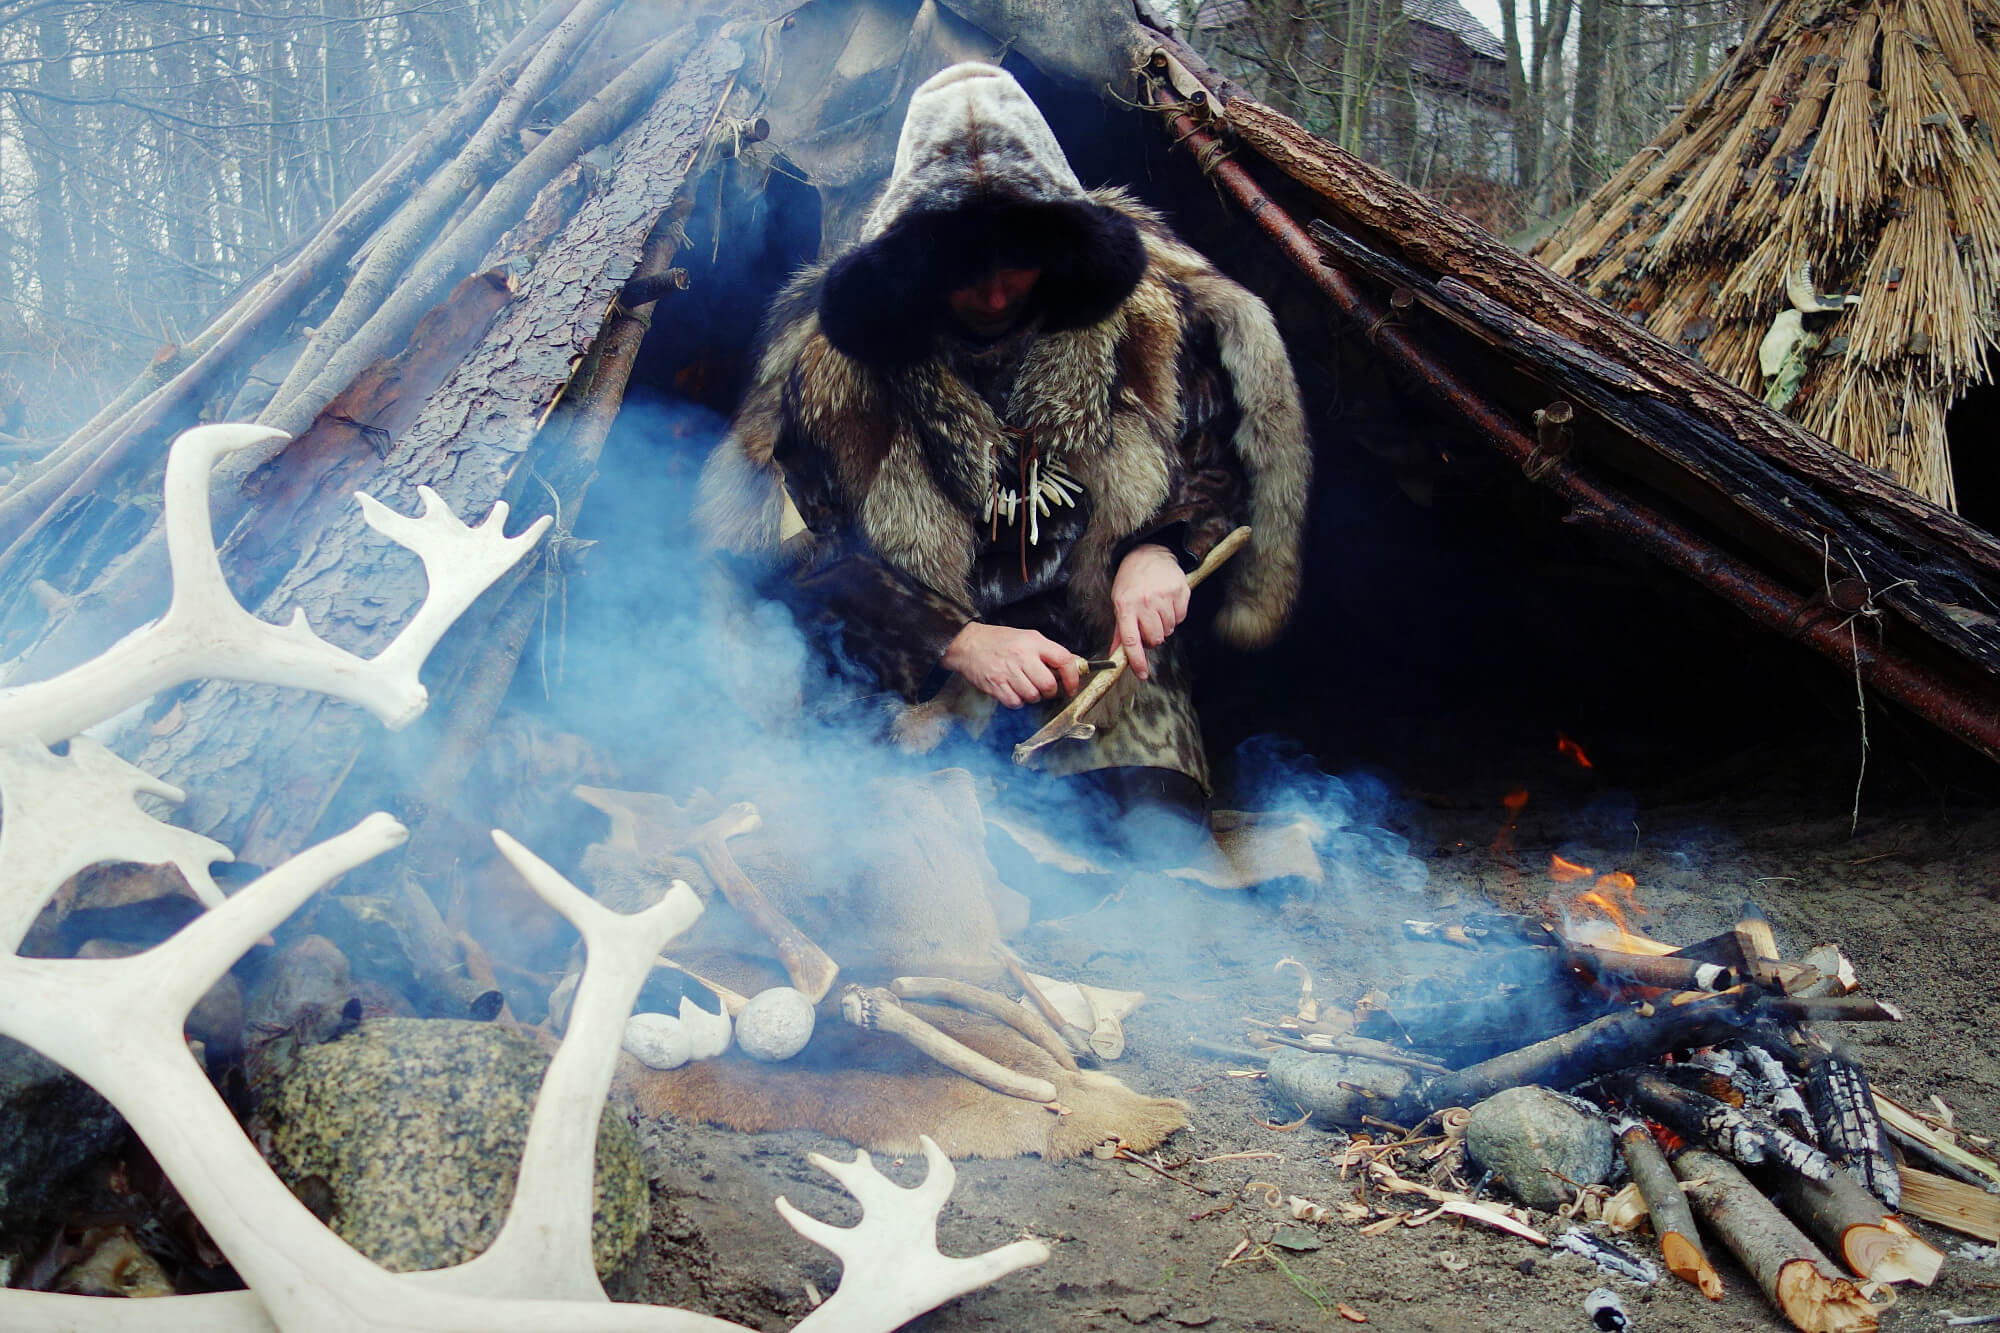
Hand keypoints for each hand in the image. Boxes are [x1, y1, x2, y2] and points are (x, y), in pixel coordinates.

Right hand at [941, 623, 1084, 707]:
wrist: (968, 644)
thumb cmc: (999, 641)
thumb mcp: (1027, 637)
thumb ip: (1048, 651)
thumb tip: (1073, 663)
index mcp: (1033, 642)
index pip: (1063, 660)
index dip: (1071, 677)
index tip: (1071, 686)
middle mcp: (1022, 656)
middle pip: (1048, 684)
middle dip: (1050, 691)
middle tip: (1045, 689)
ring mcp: (1008, 672)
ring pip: (1033, 696)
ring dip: (1033, 697)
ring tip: (1026, 687)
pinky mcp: (996, 685)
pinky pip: (1016, 703)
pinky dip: (1018, 701)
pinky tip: (1013, 691)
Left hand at [1111, 543, 1189, 680]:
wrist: (1149, 553)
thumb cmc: (1131, 581)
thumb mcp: (1119, 602)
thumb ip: (1120, 630)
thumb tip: (1117, 654)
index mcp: (1126, 606)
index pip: (1131, 641)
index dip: (1137, 661)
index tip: (1142, 674)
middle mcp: (1145, 602)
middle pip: (1155, 639)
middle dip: (1152, 639)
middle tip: (1148, 625)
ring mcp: (1165, 597)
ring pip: (1169, 630)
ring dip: (1164, 626)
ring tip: (1157, 610)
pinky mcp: (1181, 592)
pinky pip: (1181, 618)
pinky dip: (1175, 616)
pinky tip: (1167, 603)